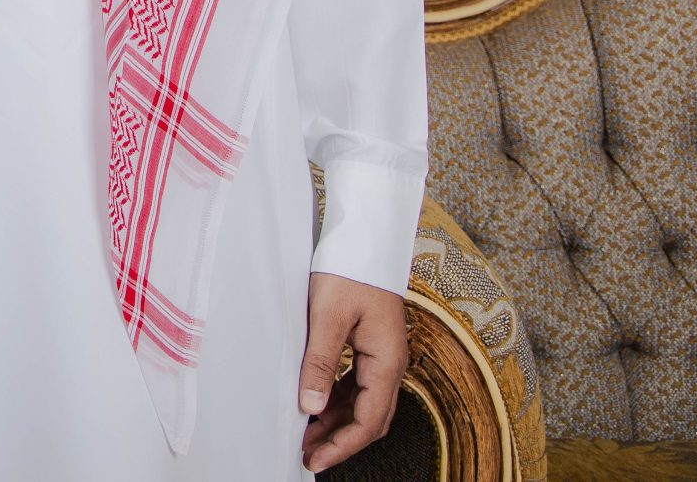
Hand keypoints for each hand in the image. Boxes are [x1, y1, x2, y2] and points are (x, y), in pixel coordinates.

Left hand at [298, 271, 407, 472]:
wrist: (365, 237)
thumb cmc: (349, 269)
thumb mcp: (328, 317)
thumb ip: (320, 363)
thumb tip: (311, 406)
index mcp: (387, 362)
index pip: (368, 421)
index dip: (342, 446)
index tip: (314, 460)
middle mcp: (390, 364)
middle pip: (370, 418)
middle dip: (340, 441)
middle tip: (306, 453)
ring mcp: (382, 355)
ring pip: (363, 403)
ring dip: (337, 422)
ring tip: (306, 434)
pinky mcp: (371, 344)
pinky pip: (357, 384)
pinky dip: (338, 400)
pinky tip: (317, 404)